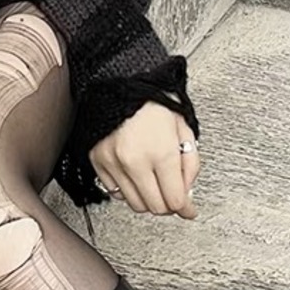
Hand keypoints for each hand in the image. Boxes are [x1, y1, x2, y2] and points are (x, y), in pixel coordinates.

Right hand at [91, 102, 199, 219]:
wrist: (122, 81)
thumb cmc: (154, 100)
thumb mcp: (184, 129)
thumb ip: (190, 164)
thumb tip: (188, 194)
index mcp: (161, 152)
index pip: (175, 199)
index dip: (185, 208)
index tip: (188, 209)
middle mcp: (135, 160)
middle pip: (155, 207)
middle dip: (168, 205)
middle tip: (173, 195)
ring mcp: (113, 163)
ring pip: (135, 204)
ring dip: (148, 200)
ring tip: (155, 184)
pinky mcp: (98, 162)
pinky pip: (115, 192)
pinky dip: (128, 190)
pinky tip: (136, 177)